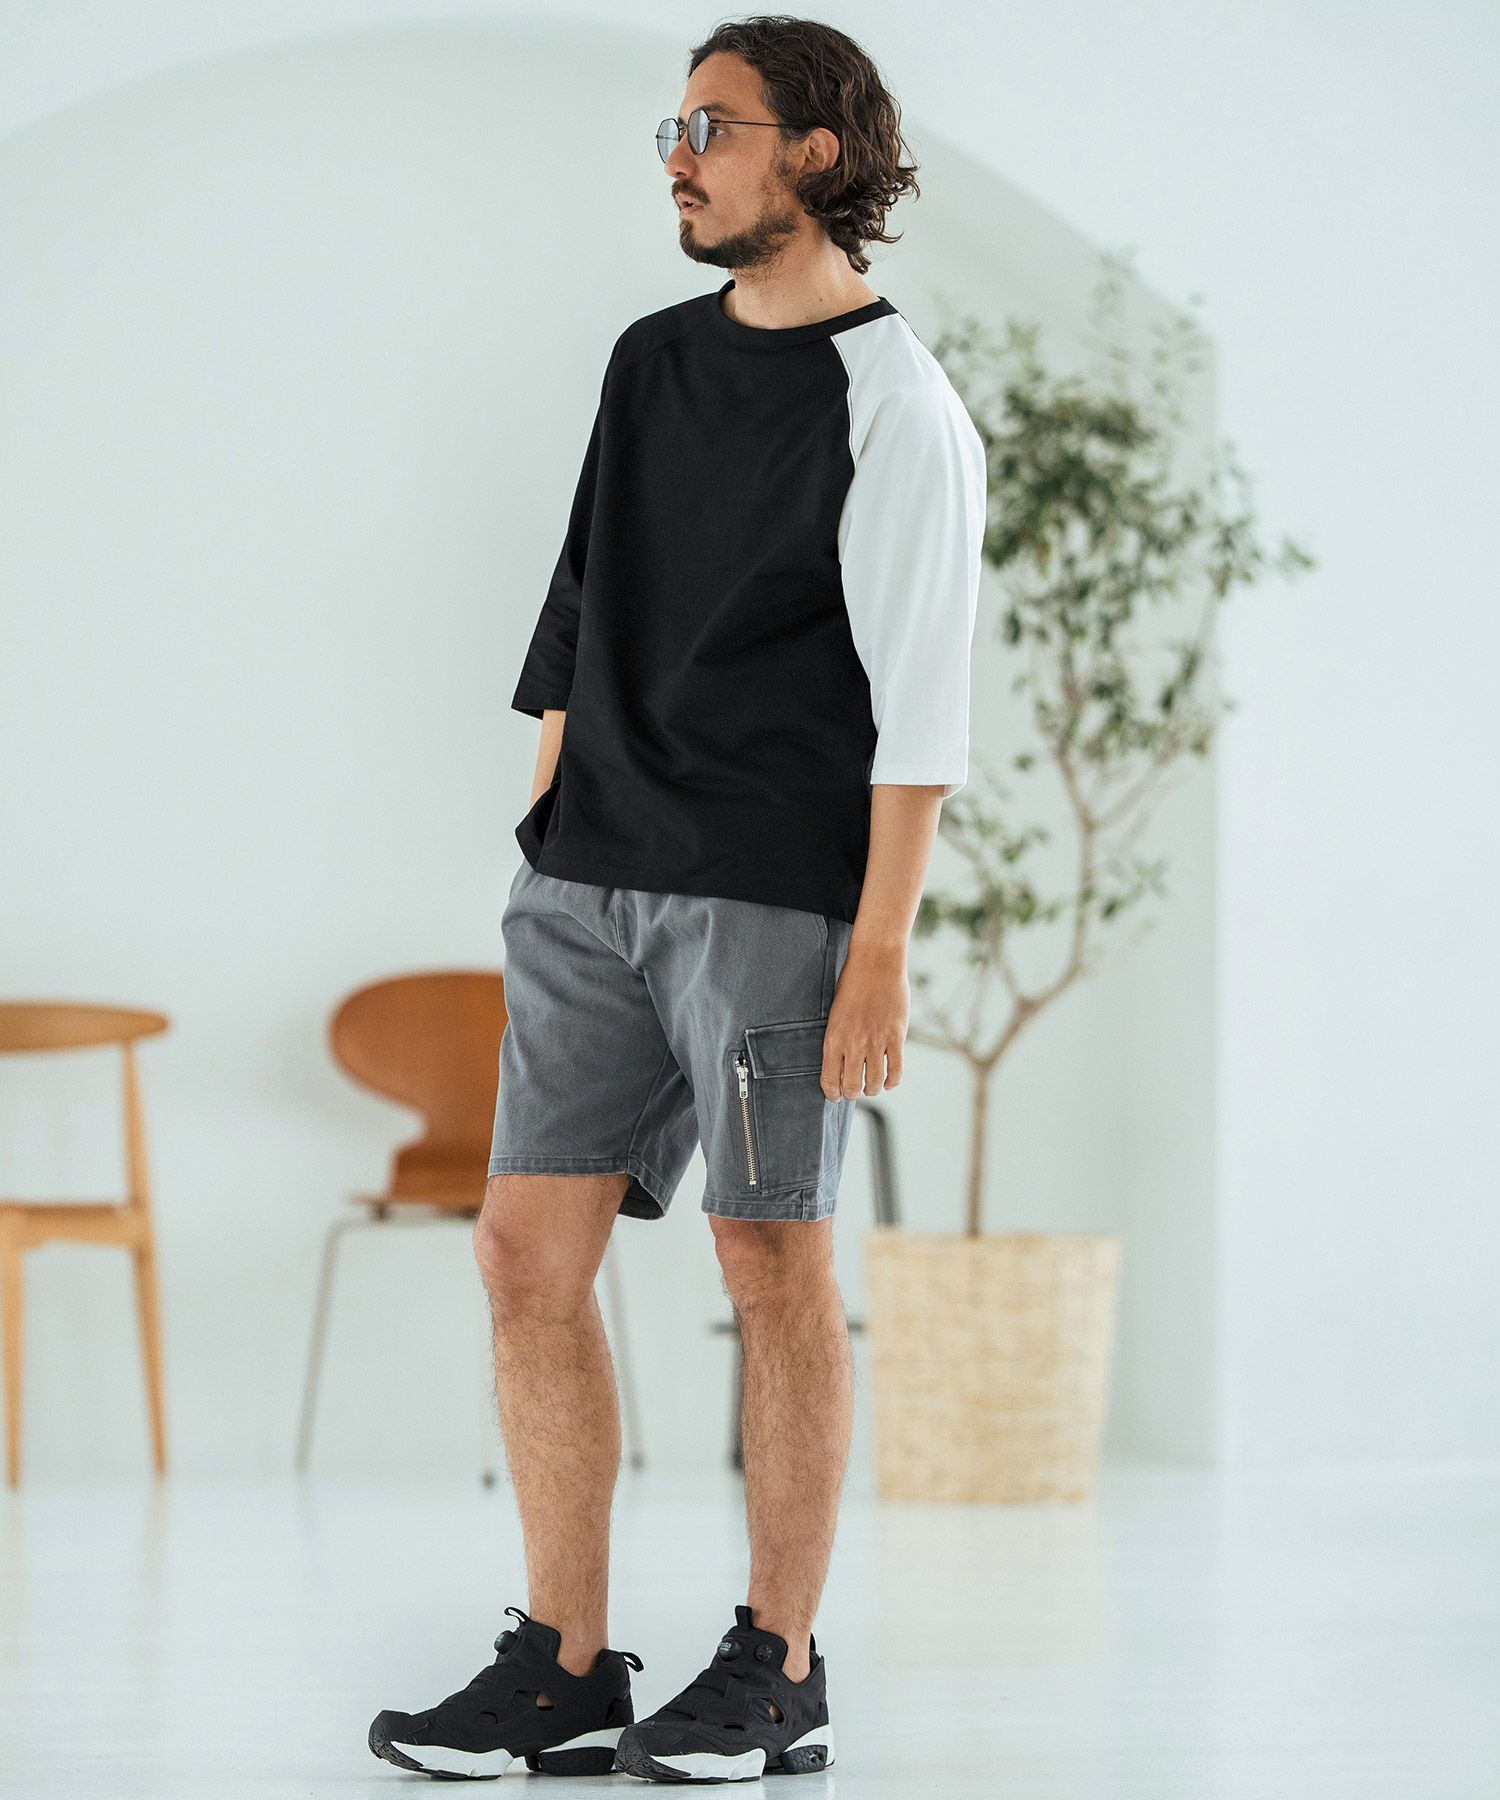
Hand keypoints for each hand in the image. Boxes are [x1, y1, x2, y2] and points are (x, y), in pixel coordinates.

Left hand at [821, 941, 907, 1098]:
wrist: (875, 963)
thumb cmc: (852, 985)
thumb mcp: (836, 1014)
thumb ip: (838, 1040)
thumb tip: (841, 1066)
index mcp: (833, 1039)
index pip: (829, 1080)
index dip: (833, 1093)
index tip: (836, 1095)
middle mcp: (853, 1044)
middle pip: (853, 1087)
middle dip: (853, 1094)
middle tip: (855, 1090)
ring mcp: (876, 1042)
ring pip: (875, 1083)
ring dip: (873, 1089)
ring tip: (872, 1086)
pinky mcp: (896, 1037)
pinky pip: (896, 1070)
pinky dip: (893, 1082)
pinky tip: (890, 1081)